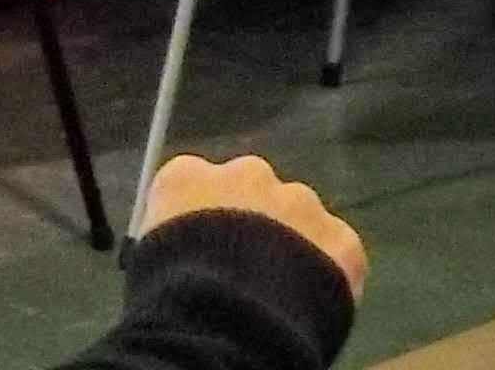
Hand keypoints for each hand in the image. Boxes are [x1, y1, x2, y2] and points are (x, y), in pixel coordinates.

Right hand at [143, 153, 364, 298]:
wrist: (230, 321)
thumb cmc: (178, 294)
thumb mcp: (154, 257)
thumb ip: (178, 237)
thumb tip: (191, 249)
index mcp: (188, 177)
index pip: (195, 184)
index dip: (205, 219)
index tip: (207, 248)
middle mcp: (245, 173)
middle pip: (253, 190)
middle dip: (255, 222)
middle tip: (250, 269)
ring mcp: (298, 200)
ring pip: (300, 216)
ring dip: (295, 244)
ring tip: (282, 291)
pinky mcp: (341, 236)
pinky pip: (337, 250)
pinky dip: (331, 273)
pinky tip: (312, 302)